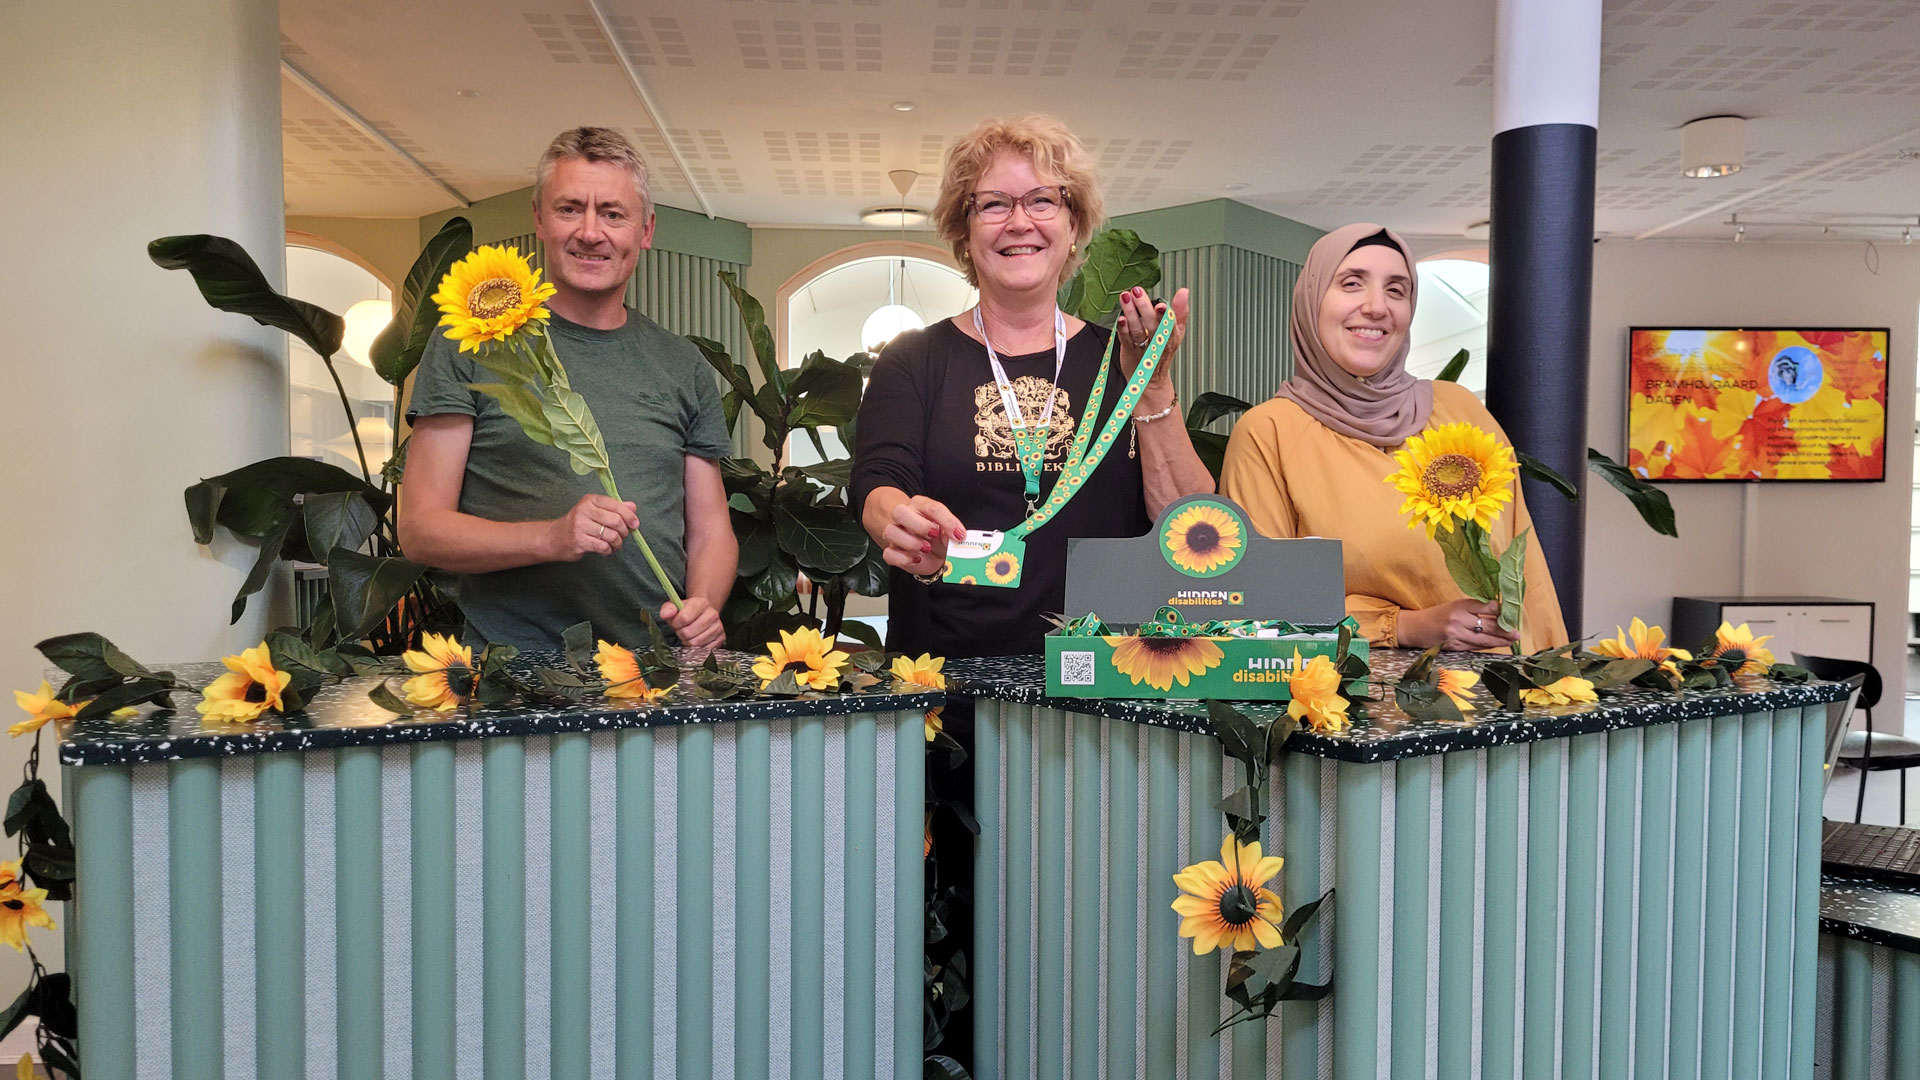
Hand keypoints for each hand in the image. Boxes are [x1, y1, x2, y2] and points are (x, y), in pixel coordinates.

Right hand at [546, 494, 639, 561]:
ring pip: (611, 536)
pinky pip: (603, 547)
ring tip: (615, 544)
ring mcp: (580, 526)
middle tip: (622, 536)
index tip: (635, 524)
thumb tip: (633, 507)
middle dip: (624, 531)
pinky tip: (606, 549)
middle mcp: (584, 510)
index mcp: (590, 500)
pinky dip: (609, 550)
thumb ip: (615, 508)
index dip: (629, 516)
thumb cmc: (579, 523)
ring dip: (618, 543)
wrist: (554, 538)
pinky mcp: (579, 541)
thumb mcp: (595, 511)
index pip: (615, 505)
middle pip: (616, 521)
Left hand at [661, 596, 724, 650]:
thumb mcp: (675, 606)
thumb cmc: (686, 611)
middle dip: (681, 634)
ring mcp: (718, 627)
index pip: (684, 618)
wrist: (703, 613)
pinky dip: (697, 648)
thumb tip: (665, 615)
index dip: (675, 623)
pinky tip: (696, 640)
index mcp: (701, 603)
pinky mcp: (721, 638)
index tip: (675, 623)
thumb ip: (668, 609)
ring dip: (688, 642)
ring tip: (688, 635)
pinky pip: (704, 650)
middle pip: (688, 633)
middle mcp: (713, 614)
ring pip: (696, 644)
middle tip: (681, 630)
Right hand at [879, 495, 965, 576]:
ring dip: (910, 542)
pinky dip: (903, 558)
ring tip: (926, 549)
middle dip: (918, 525)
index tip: (959, 535)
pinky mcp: (892, 551)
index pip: (932, 507)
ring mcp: (896, 534)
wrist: (933, 554)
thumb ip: (953, 532)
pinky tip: (916, 560)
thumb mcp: (949, 533)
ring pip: (890, 531)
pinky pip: (888, 553)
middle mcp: (905, 517)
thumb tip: (958, 537)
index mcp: (921, 506)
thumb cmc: (940, 538)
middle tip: (934, 535)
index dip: (947, 521)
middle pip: (899, 511)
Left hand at [1115, 286, 1188, 383]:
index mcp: (1171, 336)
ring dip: (1130, 313)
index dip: (1165, 315)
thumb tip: (1184, 291)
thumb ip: (1180, 311)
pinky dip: (1123, 329)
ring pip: (1137, 330)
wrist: (1150, 379)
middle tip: (1136, 291)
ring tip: (1124, 297)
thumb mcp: (1176, 332)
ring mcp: (1143, 348)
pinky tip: (1120, 318)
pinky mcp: (1129, 351)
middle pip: (1151, 325)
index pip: (1170, 324)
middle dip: (1144, 307)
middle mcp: (1158, 343)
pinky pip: (1126, 340)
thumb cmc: (1162, 351)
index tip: (1160, 305)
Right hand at [1400, 598, 1516, 651]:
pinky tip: (1496, 645)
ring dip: (1500, 641)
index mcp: (1459, 605)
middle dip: (1505, 630)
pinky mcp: (1453, 647)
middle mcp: (1458, 620)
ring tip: (1512, 640)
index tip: (1510, 613)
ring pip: (1483, 639)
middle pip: (1488, 625)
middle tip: (1517, 633)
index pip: (1485, 608)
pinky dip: (1486, 646)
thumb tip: (1498, 612)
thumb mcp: (1454, 606)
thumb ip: (1474, 609)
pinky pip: (1474, 647)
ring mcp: (1456, 635)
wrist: (1414, 628)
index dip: (1500, 611)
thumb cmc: (1436, 615)